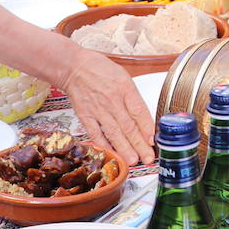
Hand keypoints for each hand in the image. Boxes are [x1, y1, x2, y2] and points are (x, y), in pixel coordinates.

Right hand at [60, 49, 154, 164]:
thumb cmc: (101, 70)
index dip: (147, 127)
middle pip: (128, 126)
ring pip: (113, 133)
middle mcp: (112, 100)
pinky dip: (103, 145)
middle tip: (148, 158)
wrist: (75, 67)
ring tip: (133, 161)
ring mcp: (98, 109)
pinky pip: (95, 133)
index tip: (153, 140)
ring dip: (124, 149)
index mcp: (125, 88)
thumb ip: (133, 97)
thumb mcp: (123, 77)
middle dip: (139, 144)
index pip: (139, 111)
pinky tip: (111, 154)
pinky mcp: (85, 116)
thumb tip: (144, 118)